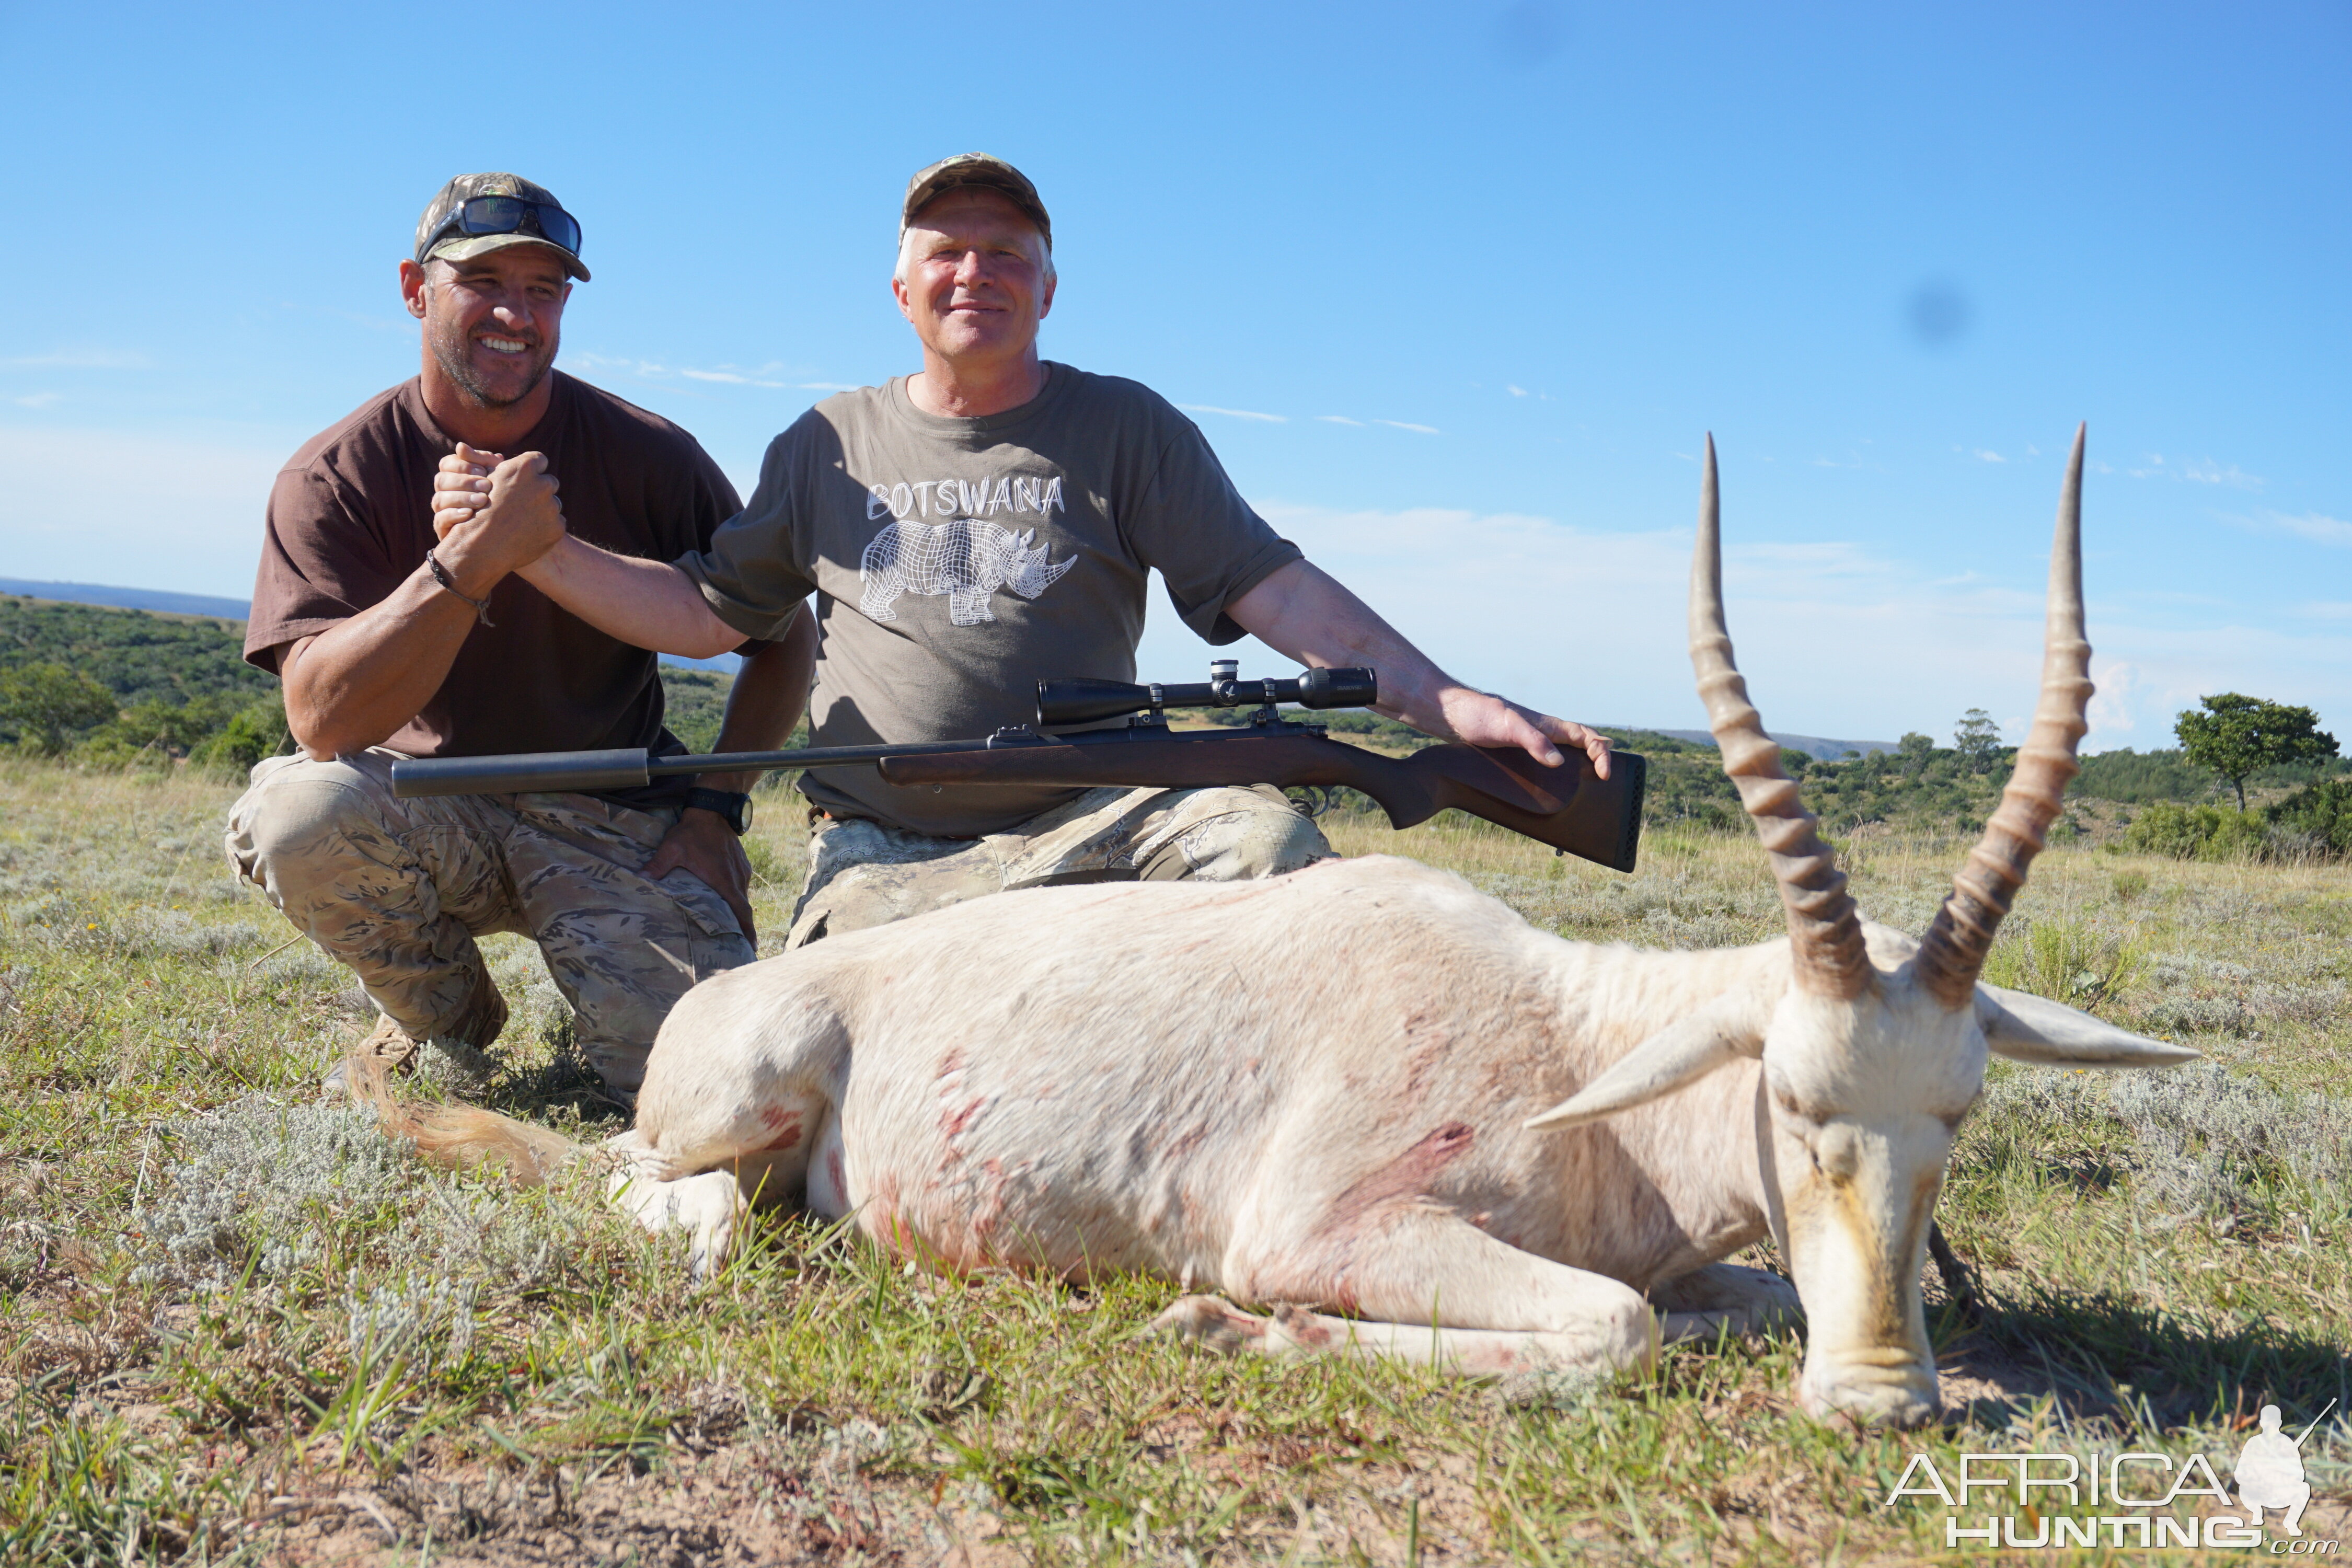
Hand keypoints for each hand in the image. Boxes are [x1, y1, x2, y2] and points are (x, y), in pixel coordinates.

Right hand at [431, 443, 501, 539]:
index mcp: (454, 475)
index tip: (483, 470)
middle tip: (487, 486)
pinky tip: (469, 514)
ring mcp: (443, 510)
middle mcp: (445, 491)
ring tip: (482, 501)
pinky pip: (439, 520)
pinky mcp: (444, 529)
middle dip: (464, 481)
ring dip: (461, 498)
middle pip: (441, 480)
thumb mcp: (497, 476)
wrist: (508, 529)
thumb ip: (483, 460)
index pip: (446, 463)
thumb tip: (460, 446)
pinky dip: (453, 515)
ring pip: (439, 500)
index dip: (462, 465)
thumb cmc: (501, 496)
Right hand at [432, 449, 566, 586]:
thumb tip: (527, 462)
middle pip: (550, 482)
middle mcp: (542, 484)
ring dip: (542, 511)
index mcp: (524, 468)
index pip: (540, 460)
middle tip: (523, 504)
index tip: (525, 480)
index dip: (532, 470)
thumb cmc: (479, 511)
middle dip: (539, 491)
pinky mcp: (558, 528)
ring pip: (553, 505)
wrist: (481, 547)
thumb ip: (510, 469)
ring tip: (521, 522)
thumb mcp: (488, 481)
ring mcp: (552, 507)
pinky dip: (546, 528)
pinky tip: (527, 533)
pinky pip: (557, 523)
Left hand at [643, 808, 757, 944]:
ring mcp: (741, 870)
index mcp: (723, 880)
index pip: (741, 911)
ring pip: (743, 896)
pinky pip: (741, 885)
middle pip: (744, 908)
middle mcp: (736, 878)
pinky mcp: (741, 863)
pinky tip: (728, 900)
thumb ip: (657, 866)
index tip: (751, 946)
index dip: (747, 930)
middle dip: (744, 928)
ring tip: (734, 928)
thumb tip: (639, 878)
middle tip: (741, 946)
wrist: (713, 808)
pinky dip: (737, 897)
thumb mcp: (672, 849)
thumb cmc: (692, 831)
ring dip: (739, 912)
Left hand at [1428, 687, 1612, 777]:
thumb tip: (1559, 762)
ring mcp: (1528, 738)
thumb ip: (1533, 741)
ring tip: (1587, 777)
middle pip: (1579, 740)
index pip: (1585, 736)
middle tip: (1606, 776)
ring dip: (1579, 759)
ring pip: (1563, 747)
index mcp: (1546, 724)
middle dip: (1597, 755)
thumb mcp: (1508, 727)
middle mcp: (1541, 729)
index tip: (1604, 775)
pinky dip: (1556, 766)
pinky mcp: (1514, 746)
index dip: (1600, 754)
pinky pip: (1544, 755)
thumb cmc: (1477, 716)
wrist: (1449, 713)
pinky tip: (1550, 779)